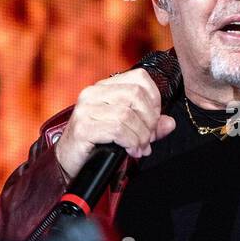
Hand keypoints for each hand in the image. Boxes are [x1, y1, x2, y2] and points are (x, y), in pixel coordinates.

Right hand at [54, 69, 176, 178]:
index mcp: (104, 88)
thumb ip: (149, 125)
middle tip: (148, 139)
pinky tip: (130, 151)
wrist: (69, 163)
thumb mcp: (127, 131)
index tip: (154, 120)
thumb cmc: (98, 144)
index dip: (154, 98)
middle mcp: (92, 93)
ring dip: (140, 135)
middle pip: (136, 94)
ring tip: (140, 148)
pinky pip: (117, 129)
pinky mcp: (83, 127)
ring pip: (127, 114)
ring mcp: (85, 109)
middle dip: (149, 120)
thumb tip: (170, 123)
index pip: (139, 77)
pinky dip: (130, 142)